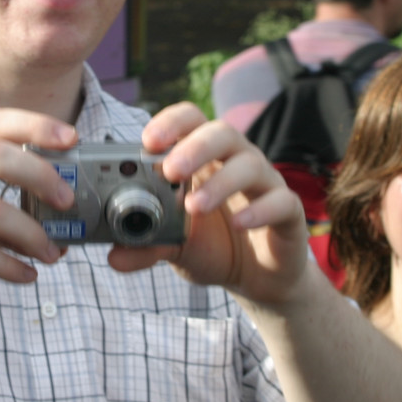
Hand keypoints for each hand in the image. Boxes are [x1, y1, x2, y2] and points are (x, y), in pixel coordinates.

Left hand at [109, 102, 312, 304]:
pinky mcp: (289, 212)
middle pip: (222, 133)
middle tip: (170, 170)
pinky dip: (259, 210)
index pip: (191, 121)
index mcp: (205, 159)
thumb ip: (147, 247)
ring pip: (251, 164)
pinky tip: (239, 222)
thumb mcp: (175, 248)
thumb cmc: (214, 247)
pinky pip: (281, 202)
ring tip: (194, 206)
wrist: (257, 280)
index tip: (147, 140)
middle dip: (194, 147)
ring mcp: (265, 184)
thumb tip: (113, 257)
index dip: (171, 123)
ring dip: (220, 182)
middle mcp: (236, 161)